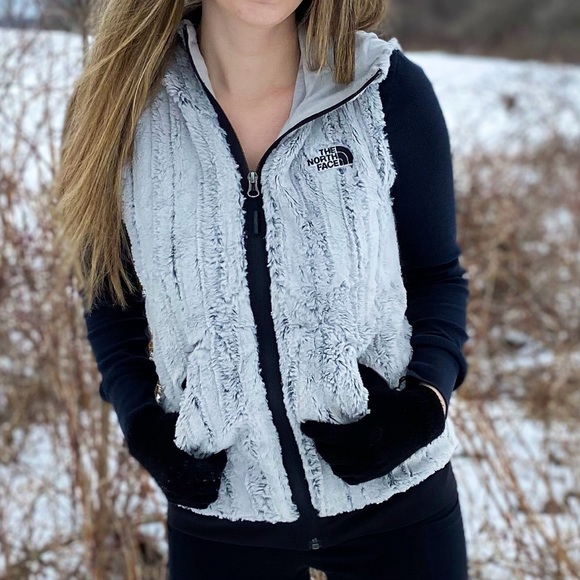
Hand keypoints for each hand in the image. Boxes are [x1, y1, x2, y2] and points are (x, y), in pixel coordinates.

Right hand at [124, 402, 226, 507]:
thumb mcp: (182, 426)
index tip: (220, 451)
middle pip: (213, 486)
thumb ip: (200, 431)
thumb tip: (222, 429)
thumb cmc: (164, 428)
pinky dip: (204, 494)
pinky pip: (197, 504)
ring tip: (210, 469)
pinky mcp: (172, 497)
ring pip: (207, 498)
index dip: (221, 460)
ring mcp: (175, 492)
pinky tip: (202, 479)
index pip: (213, 471)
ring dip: (212, 484)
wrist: (141, 440)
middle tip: (215, 459)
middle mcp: (178, 484)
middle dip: (217, 472)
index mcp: (181, 466)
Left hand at [300, 369, 445, 485]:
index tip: (304, 425)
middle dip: (319, 443)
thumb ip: (352, 380)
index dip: (313, 431)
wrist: (422, 420)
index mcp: (366, 432)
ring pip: (340, 468)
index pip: (330, 436)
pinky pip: (352, 477)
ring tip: (325, 444)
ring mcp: (375, 465)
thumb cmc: (393, 401)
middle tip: (313, 433)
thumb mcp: (372, 388)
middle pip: (331, 454)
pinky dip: (342, 469)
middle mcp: (369, 453)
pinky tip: (338, 458)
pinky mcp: (379, 471)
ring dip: (329, 457)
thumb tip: (330, 364)